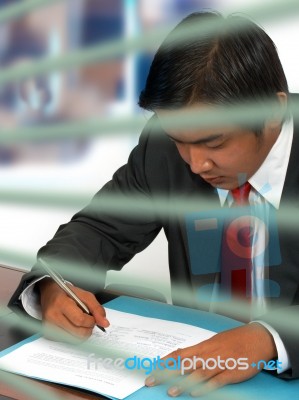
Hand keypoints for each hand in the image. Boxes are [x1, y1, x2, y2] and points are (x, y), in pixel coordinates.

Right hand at [38, 278, 109, 339]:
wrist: (48, 294)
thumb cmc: (66, 293)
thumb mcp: (84, 295)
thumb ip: (96, 308)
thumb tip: (105, 323)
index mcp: (60, 303)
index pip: (80, 320)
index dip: (91, 321)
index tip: (93, 317)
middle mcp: (52, 316)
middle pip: (78, 333)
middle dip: (88, 328)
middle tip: (88, 320)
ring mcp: (49, 327)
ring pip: (74, 339)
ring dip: (82, 333)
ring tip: (79, 322)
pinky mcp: (48, 335)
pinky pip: (67, 341)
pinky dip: (74, 335)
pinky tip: (72, 325)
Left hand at [145, 323, 276, 396]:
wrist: (257, 338)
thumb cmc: (235, 339)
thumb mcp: (215, 342)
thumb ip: (200, 351)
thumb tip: (184, 356)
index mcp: (204, 346)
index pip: (180, 353)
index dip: (165, 361)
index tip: (153, 368)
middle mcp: (209, 354)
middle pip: (184, 364)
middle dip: (167, 373)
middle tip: (152, 380)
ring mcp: (220, 363)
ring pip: (198, 373)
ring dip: (184, 383)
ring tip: (171, 391)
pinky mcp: (232, 372)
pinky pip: (217, 381)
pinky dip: (206, 387)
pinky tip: (196, 393)